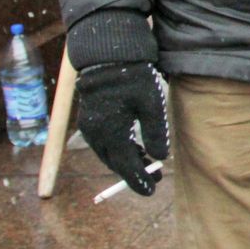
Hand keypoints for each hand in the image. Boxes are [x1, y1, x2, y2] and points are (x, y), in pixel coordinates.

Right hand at [75, 61, 169, 194]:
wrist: (107, 55)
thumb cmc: (133, 78)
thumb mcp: (151, 104)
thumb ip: (155, 133)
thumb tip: (161, 158)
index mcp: (111, 134)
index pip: (126, 166)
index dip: (138, 181)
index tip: (151, 192)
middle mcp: (96, 135)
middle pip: (116, 163)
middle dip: (134, 171)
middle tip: (156, 177)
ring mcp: (89, 127)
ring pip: (109, 154)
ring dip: (127, 160)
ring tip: (148, 161)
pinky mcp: (88, 119)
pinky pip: (103, 143)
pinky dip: (118, 149)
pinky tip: (134, 146)